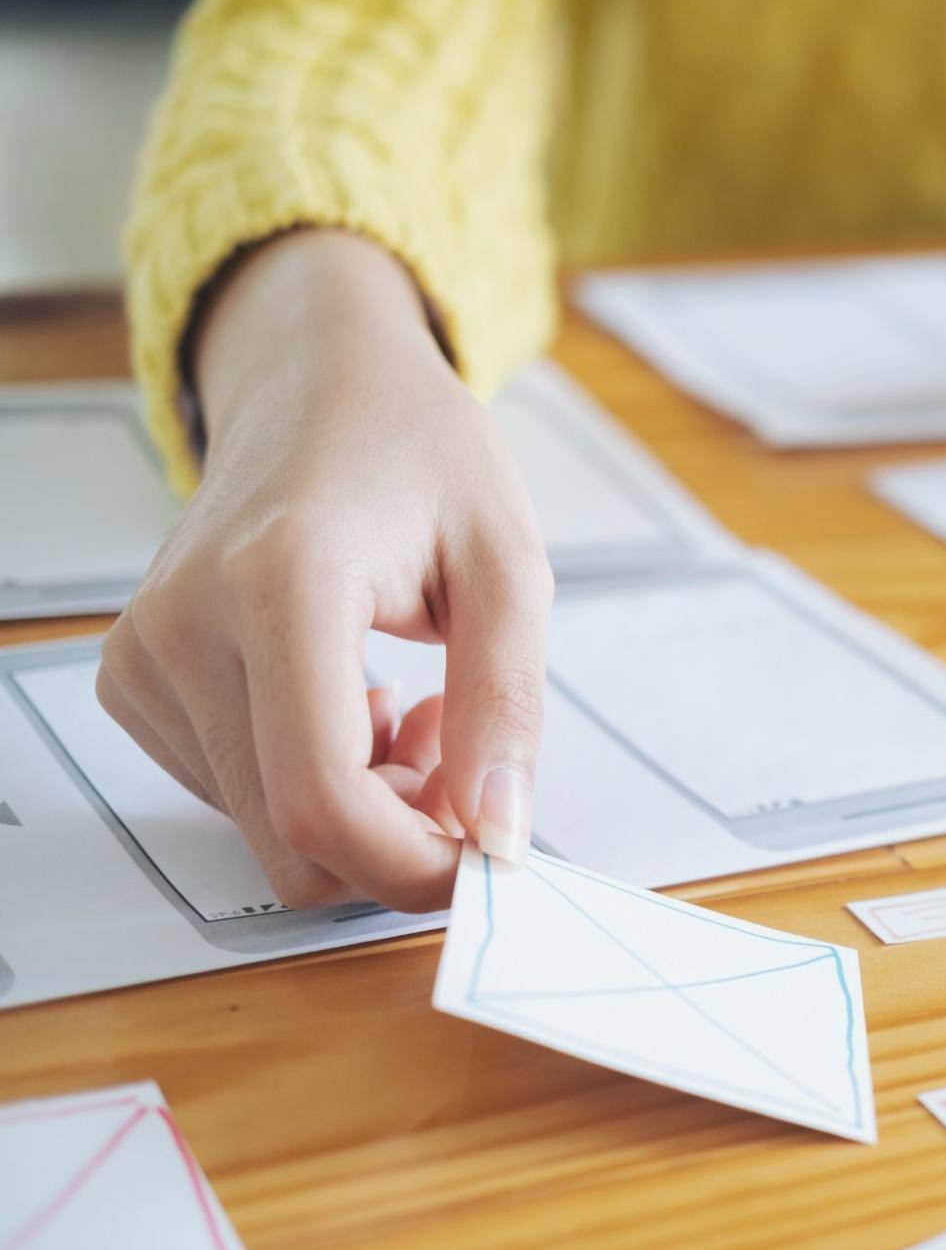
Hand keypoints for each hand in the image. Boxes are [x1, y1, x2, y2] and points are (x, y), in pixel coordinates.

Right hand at [98, 229, 551, 911]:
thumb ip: (507, 702)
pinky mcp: (133, 680)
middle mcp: (186, 626)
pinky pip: (235, 796)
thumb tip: (499, 833)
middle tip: (462, 757)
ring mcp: (145, 657)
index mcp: (280, 582)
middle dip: (399, 839)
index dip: (413, 865)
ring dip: (364, 805)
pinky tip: (352, 700)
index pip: (322, 800)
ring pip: (266, 831)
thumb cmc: (420, 454)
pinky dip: (312, 780)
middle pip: (290, 839)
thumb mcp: (509, 561)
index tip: (490, 858)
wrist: (317, 385)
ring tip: (412, 705)